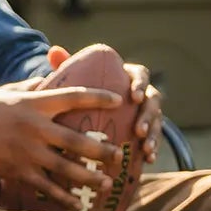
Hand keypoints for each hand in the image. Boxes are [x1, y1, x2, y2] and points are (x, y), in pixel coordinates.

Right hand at [0, 81, 127, 210]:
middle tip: (120, 155)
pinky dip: (62, 198)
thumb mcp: (8, 92)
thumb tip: (57, 77)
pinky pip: (45, 187)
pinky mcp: (16, 171)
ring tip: (106, 183)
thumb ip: (35, 87)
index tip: (120, 100)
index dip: (99, 98)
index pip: (73, 97)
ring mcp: (25, 152)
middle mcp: (33, 127)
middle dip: (101, 150)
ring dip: (88, 177)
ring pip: (65, 167)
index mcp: (33, 103)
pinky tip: (77, 204)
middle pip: (76, 140)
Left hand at [44, 44, 162, 169]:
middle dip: (148, 115)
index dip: (140, 84)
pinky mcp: (147, 131)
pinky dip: (154, 148)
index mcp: (128, 76)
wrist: (90, 112)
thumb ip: (68, 65)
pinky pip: (155, 139)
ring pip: (157, 121)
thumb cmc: (82, 91)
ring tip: (145, 149)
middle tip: (138, 130)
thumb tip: (53, 50)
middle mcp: (142, 93)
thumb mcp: (76, 80)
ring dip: (153, 134)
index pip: (141, 74)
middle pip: (154, 100)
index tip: (134, 97)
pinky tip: (148, 159)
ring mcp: (147, 112)